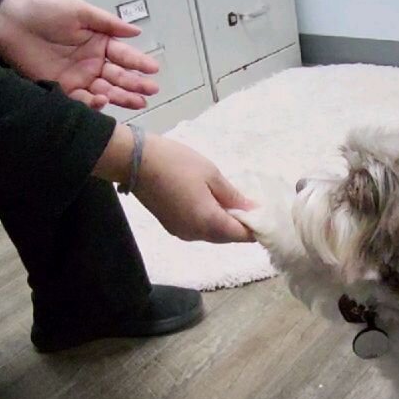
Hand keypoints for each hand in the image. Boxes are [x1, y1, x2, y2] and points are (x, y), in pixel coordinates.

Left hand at [0, 0, 158, 110]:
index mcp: (100, 44)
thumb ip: (107, 23)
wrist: (11, 23)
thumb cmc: (44, 11)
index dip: (139, 63)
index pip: (125, 56)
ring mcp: (81, 78)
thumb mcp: (79, 10)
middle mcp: (94, 63)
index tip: (153, 69)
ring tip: (140, 102)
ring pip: (108, 91)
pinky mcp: (66, 90)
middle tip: (151, 90)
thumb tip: (136, 30)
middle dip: (137, 84)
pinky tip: (104, 100)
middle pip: (120, 77)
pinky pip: (84, 100)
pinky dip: (95, 103)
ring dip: (124, 97)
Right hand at [94, 126, 254, 242]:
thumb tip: (252, 210)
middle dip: (241, 225)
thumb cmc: (176, 163)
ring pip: (213, 234)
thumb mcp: (212, 175)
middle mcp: (196, 235)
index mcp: (209, 223)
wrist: (134, 161)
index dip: (256, 228)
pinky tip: (212, 203)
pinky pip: (199, 229)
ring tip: (232, 201)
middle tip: (250, 204)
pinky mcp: (172, 227)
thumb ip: (233, 197)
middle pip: (228, 237)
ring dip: (225, 223)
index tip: (265, 214)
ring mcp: (182, 232)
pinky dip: (210, 221)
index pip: (242, 236)